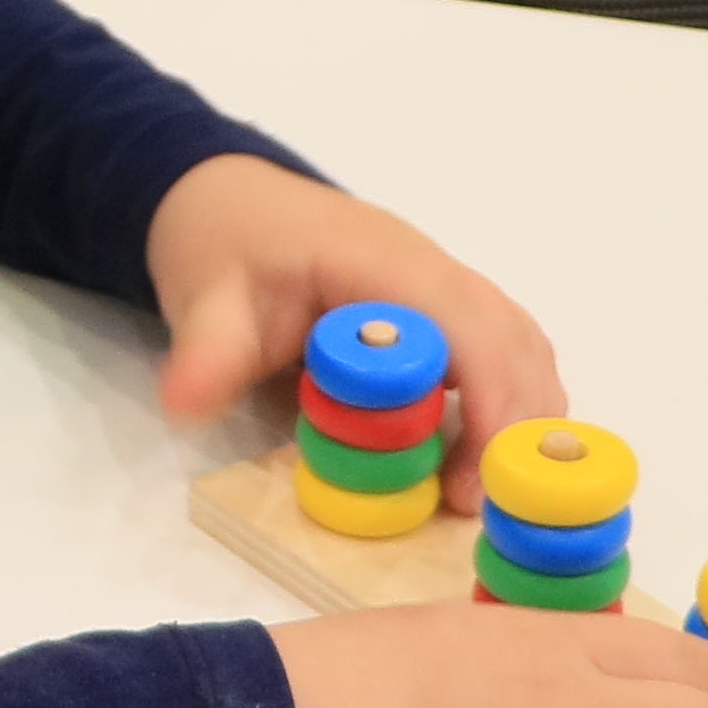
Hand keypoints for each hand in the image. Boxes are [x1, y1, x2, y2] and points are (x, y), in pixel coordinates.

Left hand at [148, 153, 565, 507]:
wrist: (230, 200)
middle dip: (514, 427)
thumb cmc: (226, 243)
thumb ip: (207, 351)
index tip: (468, 484)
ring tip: (481, 492)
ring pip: (522, 347)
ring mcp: (446, 286)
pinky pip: (505, 352)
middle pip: (513, 341)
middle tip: (475, 508)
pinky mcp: (445, 310)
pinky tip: (481, 456)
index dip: (488, 402)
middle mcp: (434, 268)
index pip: (467, 326)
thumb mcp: (205, 296)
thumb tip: (185, 406)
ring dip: (521, 418)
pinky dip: (510, 403)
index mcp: (384, 262)